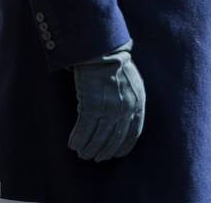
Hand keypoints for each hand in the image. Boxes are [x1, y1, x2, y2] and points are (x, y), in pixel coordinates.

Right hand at [68, 40, 145, 161]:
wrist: (103, 52)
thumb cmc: (116, 65)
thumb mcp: (133, 83)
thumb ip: (132, 101)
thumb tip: (125, 117)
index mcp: (138, 104)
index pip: (134, 133)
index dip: (123, 147)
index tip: (115, 155)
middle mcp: (125, 109)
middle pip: (115, 139)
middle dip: (104, 151)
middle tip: (95, 157)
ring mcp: (109, 109)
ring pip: (99, 138)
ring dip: (89, 149)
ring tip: (82, 154)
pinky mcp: (92, 106)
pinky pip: (84, 130)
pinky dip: (78, 139)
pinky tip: (72, 144)